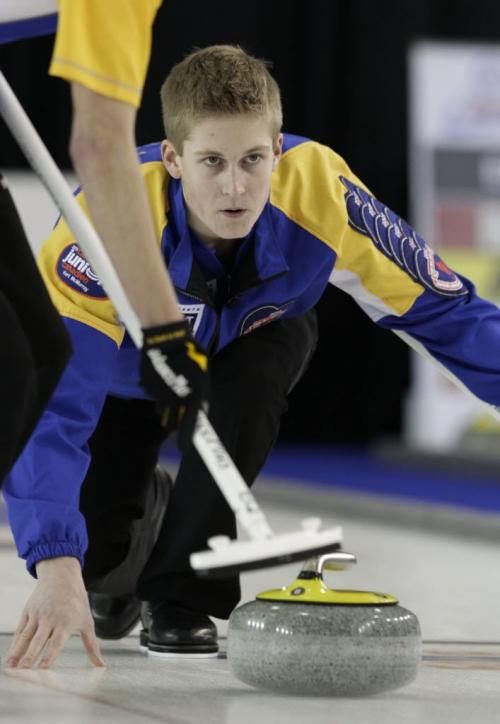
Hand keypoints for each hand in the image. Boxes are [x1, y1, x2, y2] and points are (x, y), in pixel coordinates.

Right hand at [6, 557, 105, 669]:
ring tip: (10, 667)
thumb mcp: (87, 623)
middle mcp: (51, 619)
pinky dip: (15, 643)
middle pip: (38, 640)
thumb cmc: (78, 604)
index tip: (42, 669)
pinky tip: (10, 656)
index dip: (49, 655)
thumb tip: (102, 667)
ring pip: (26, 636)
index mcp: (66, 623)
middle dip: (30, 656)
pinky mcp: (28, 611)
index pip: (56, 642)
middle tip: (23, 670)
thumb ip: (92, 647)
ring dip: (17, 651)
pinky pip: (20, 630)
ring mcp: (38, 614)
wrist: (62, 577)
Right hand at [140, 320, 208, 449]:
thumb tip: (201, 410)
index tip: (184, 448)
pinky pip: (153, 396)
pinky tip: (162, 378)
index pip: (189, 424)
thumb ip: (202, 394)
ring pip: (161, 410)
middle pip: (171, 422)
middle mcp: (174, 398)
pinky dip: (158, 392)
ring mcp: (159, 393)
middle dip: (174, 421)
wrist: (167, 338)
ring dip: (166, 406)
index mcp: (192, 396)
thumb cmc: (190, 354)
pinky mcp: (148, 387)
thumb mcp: (203, 374)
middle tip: (178, 413)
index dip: (185, 438)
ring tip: (171, 389)